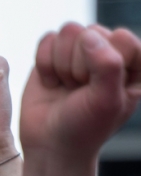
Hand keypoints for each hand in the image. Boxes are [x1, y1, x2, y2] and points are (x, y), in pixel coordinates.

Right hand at [20, 23, 140, 161]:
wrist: (51, 144)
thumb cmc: (86, 127)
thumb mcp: (107, 101)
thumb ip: (107, 65)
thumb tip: (87, 35)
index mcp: (134, 63)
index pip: (121, 38)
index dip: (105, 63)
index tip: (101, 91)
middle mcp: (109, 52)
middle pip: (91, 32)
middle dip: (79, 65)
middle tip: (80, 91)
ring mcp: (79, 51)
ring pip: (68, 32)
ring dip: (61, 64)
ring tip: (68, 86)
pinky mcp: (53, 53)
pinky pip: (47, 39)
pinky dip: (44, 63)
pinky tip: (53, 82)